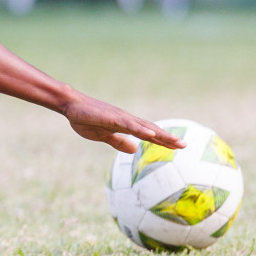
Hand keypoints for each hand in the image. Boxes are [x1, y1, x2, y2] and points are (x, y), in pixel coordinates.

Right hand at [63, 95, 185, 153]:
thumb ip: (118, 142)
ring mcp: (120, 117)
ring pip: (144, 127)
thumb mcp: (103, 135)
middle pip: (151, 130)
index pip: (148, 134)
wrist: (71, 105)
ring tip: (174, 141)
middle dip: (168, 138)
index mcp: (125, 125)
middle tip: (184, 146)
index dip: (163, 141)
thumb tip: (134, 150)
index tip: (178, 147)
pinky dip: (141, 130)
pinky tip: (151, 134)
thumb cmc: (85, 118)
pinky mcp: (112, 117)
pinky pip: (129, 125)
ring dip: (160, 134)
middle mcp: (126, 120)